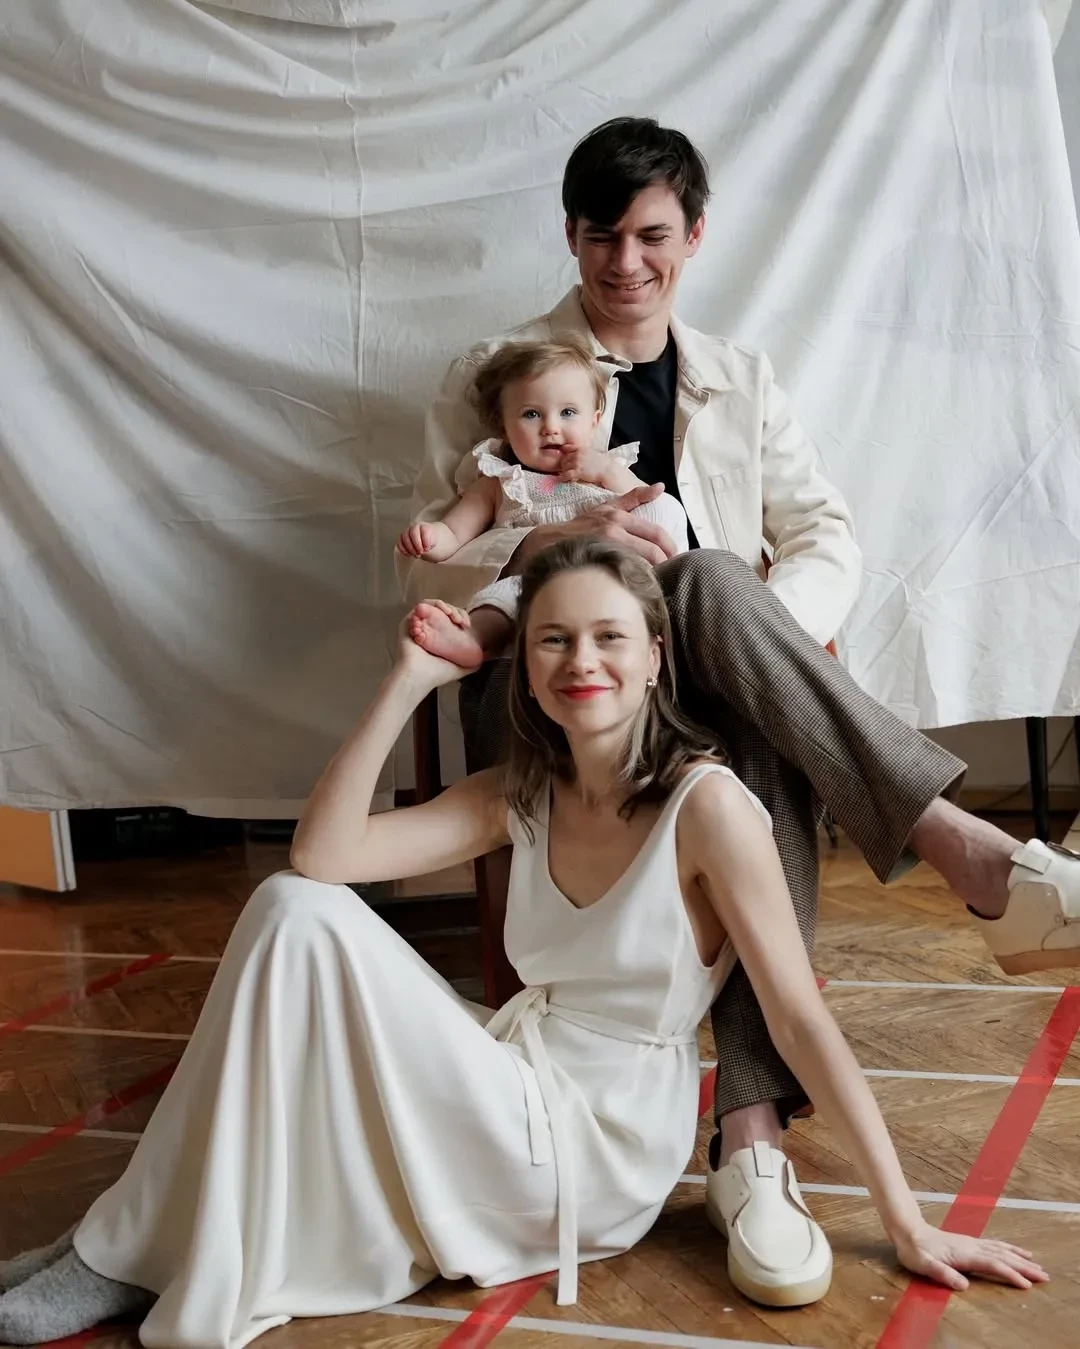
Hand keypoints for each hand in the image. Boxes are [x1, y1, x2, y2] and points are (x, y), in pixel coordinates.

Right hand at [396, 523, 438, 557]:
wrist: (428, 539)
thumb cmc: (431, 540)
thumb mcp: (435, 542)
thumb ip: (430, 544)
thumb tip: (424, 549)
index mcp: (425, 526)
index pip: (424, 530)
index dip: (425, 541)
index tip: (427, 549)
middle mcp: (415, 527)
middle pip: (413, 533)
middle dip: (416, 545)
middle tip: (421, 552)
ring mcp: (407, 531)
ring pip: (405, 537)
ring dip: (410, 548)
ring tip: (416, 555)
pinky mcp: (401, 538)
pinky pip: (399, 542)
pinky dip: (403, 550)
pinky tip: (409, 555)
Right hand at [396, 600, 481, 690]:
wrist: (418, 677)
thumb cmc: (435, 674)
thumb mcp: (460, 667)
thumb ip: (473, 662)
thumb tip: (489, 655)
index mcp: (436, 637)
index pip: (449, 619)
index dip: (460, 617)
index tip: (467, 625)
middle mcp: (426, 629)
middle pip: (442, 611)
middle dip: (456, 611)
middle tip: (462, 622)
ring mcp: (416, 625)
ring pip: (433, 606)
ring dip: (446, 606)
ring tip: (453, 616)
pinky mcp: (407, 622)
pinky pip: (421, 606)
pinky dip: (434, 605)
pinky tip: (444, 613)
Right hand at [513, 483, 675, 568]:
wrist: (550, 541)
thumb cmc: (582, 525)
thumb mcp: (608, 506)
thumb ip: (634, 497)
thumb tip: (660, 486)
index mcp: (619, 517)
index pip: (655, 533)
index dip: (670, 546)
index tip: (676, 555)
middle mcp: (614, 530)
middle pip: (652, 550)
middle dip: (666, 561)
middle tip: (673, 569)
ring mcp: (605, 547)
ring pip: (640, 563)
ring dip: (653, 572)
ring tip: (659, 578)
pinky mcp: (597, 562)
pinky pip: (623, 572)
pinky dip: (635, 578)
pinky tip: (639, 583)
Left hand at [557, 445, 609, 486]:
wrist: (608, 470)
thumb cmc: (602, 463)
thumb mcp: (592, 453)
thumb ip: (583, 452)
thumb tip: (577, 455)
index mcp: (581, 449)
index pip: (567, 449)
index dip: (565, 456)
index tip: (565, 460)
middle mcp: (578, 454)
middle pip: (564, 459)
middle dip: (564, 464)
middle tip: (565, 469)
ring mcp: (577, 463)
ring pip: (564, 467)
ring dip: (563, 471)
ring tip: (565, 475)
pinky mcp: (578, 472)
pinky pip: (566, 475)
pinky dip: (563, 477)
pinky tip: (563, 479)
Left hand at [893, 1220, 1047, 1291]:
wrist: (908, 1231)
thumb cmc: (915, 1251)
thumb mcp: (924, 1265)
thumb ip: (943, 1274)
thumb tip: (964, 1285)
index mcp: (964, 1254)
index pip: (992, 1265)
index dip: (1010, 1274)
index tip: (1026, 1284)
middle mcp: (972, 1247)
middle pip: (1003, 1257)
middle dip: (1024, 1267)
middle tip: (1044, 1276)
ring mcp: (972, 1243)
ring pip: (1002, 1250)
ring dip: (1020, 1258)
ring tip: (1037, 1265)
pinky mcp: (970, 1243)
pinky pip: (995, 1246)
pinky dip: (1009, 1249)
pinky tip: (1017, 1251)